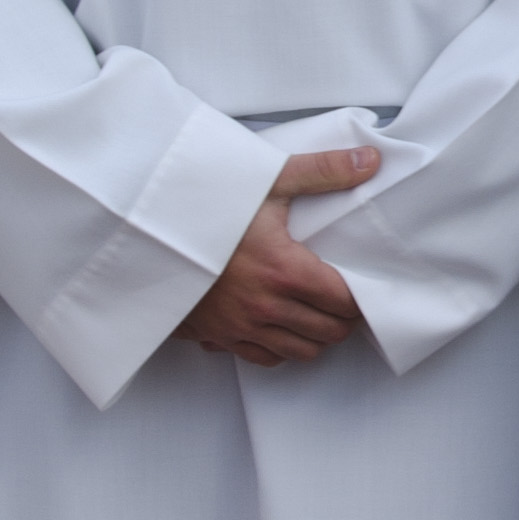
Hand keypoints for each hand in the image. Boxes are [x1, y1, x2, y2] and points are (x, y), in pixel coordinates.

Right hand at [179, 142, 381, 364]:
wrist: (148, 230)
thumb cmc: (206, 204)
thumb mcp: (267, 180)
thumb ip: (322, 171)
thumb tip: (370, 161)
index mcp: (284, 270)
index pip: (344, 302)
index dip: (361, 298)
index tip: (362, 287)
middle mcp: (265, 306)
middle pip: (328, 332)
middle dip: (343, 319)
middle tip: (344, 300)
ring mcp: (241, 326)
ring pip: (300, 352)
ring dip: (316, 336)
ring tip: (318, 314)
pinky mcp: (219, 336)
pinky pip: (263, 358)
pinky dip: (280, 348)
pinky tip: (282, 326)